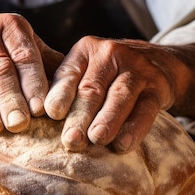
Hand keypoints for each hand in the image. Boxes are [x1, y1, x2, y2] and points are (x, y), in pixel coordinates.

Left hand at [44, 37, 187, 152]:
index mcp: (86, 50)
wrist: (161, 61)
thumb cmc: (110, 73)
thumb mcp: (88, 68)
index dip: (59, 93)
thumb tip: (33, 118)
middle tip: (69, 140)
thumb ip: (67, 87)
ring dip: (107, 120)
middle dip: (80, 115)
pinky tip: (123, 144)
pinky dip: (134, 128)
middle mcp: (111, 54)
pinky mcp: (158, 86)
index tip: (49, 113)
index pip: (69, 72)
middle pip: (92, 88)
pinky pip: (145, 109)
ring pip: (119, 96)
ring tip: (95, 139)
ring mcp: (137, 69)